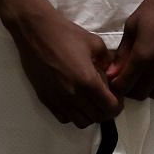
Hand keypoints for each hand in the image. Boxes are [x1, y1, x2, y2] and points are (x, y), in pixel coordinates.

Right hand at [9, 9, 123, 128]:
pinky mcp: (45, 99)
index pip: (109, 107)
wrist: (35, 31)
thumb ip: (107, 62)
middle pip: (97, 117)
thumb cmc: (65, 34)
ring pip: (81, 122)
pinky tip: (75, 100)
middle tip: (107, 98)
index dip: (118, 105)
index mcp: (87, 81)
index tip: (117, 97)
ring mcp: (57, 100)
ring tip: (90, 100)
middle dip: (106, 110)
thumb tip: (111, 75)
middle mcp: (73, 95)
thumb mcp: (95, 43)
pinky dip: (73, 114)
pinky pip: (64, 118)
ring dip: (90, 115)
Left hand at [106, 0, 153, 100]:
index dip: (116, 87)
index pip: (125, 85)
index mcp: (143, 54)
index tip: (113, 80)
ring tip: (140, 75)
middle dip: (129, 90)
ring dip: (145, 88)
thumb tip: (113, 71)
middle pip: (140, 94)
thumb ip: (123, 51)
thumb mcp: (133, 24)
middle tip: (125, 78)